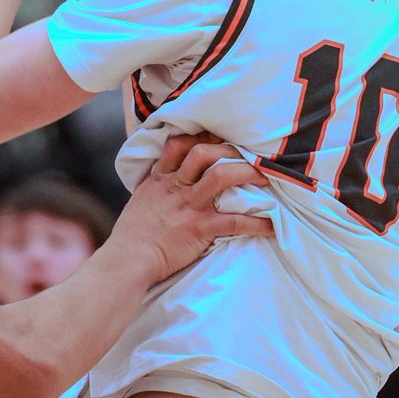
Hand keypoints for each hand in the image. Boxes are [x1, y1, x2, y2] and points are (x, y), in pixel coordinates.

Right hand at [109, 135, 273, 284]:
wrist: (127, 260)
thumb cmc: (132, 236)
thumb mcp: (141, 202)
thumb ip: (156, 189)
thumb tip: (167, 184)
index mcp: (161, 179)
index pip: (179, 145)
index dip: (201, 137)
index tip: (220, 138)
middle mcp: (176, 187)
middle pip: (203, 153)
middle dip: (230, 150)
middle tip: (250, 155)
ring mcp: (188, 205)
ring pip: (221, 176)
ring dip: (247, 173)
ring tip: (267, 177)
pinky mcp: (199, 228)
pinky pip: (233, 222)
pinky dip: (255, 223)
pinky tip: (270, 226)